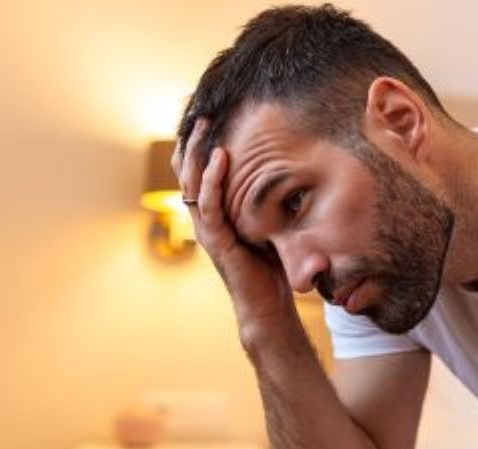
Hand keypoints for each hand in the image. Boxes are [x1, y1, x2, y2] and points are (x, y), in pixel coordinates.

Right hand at [172, 119, 297, 334]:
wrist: (269, 306)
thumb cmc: (272, 267)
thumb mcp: (272, 224)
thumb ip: (270, 201)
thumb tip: (290, 170)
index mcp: (215, 213)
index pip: (198, 174)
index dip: (197, 147)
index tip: (206, 117)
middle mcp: (206, 219)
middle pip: (187, 172)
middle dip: (192, 141)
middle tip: (201, 112)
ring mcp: (208, 230)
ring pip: (192, 183)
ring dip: (197, 152)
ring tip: (204, 125)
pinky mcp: (217, 242)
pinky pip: (209, 205)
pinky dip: (213, 180)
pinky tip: (220, 157)